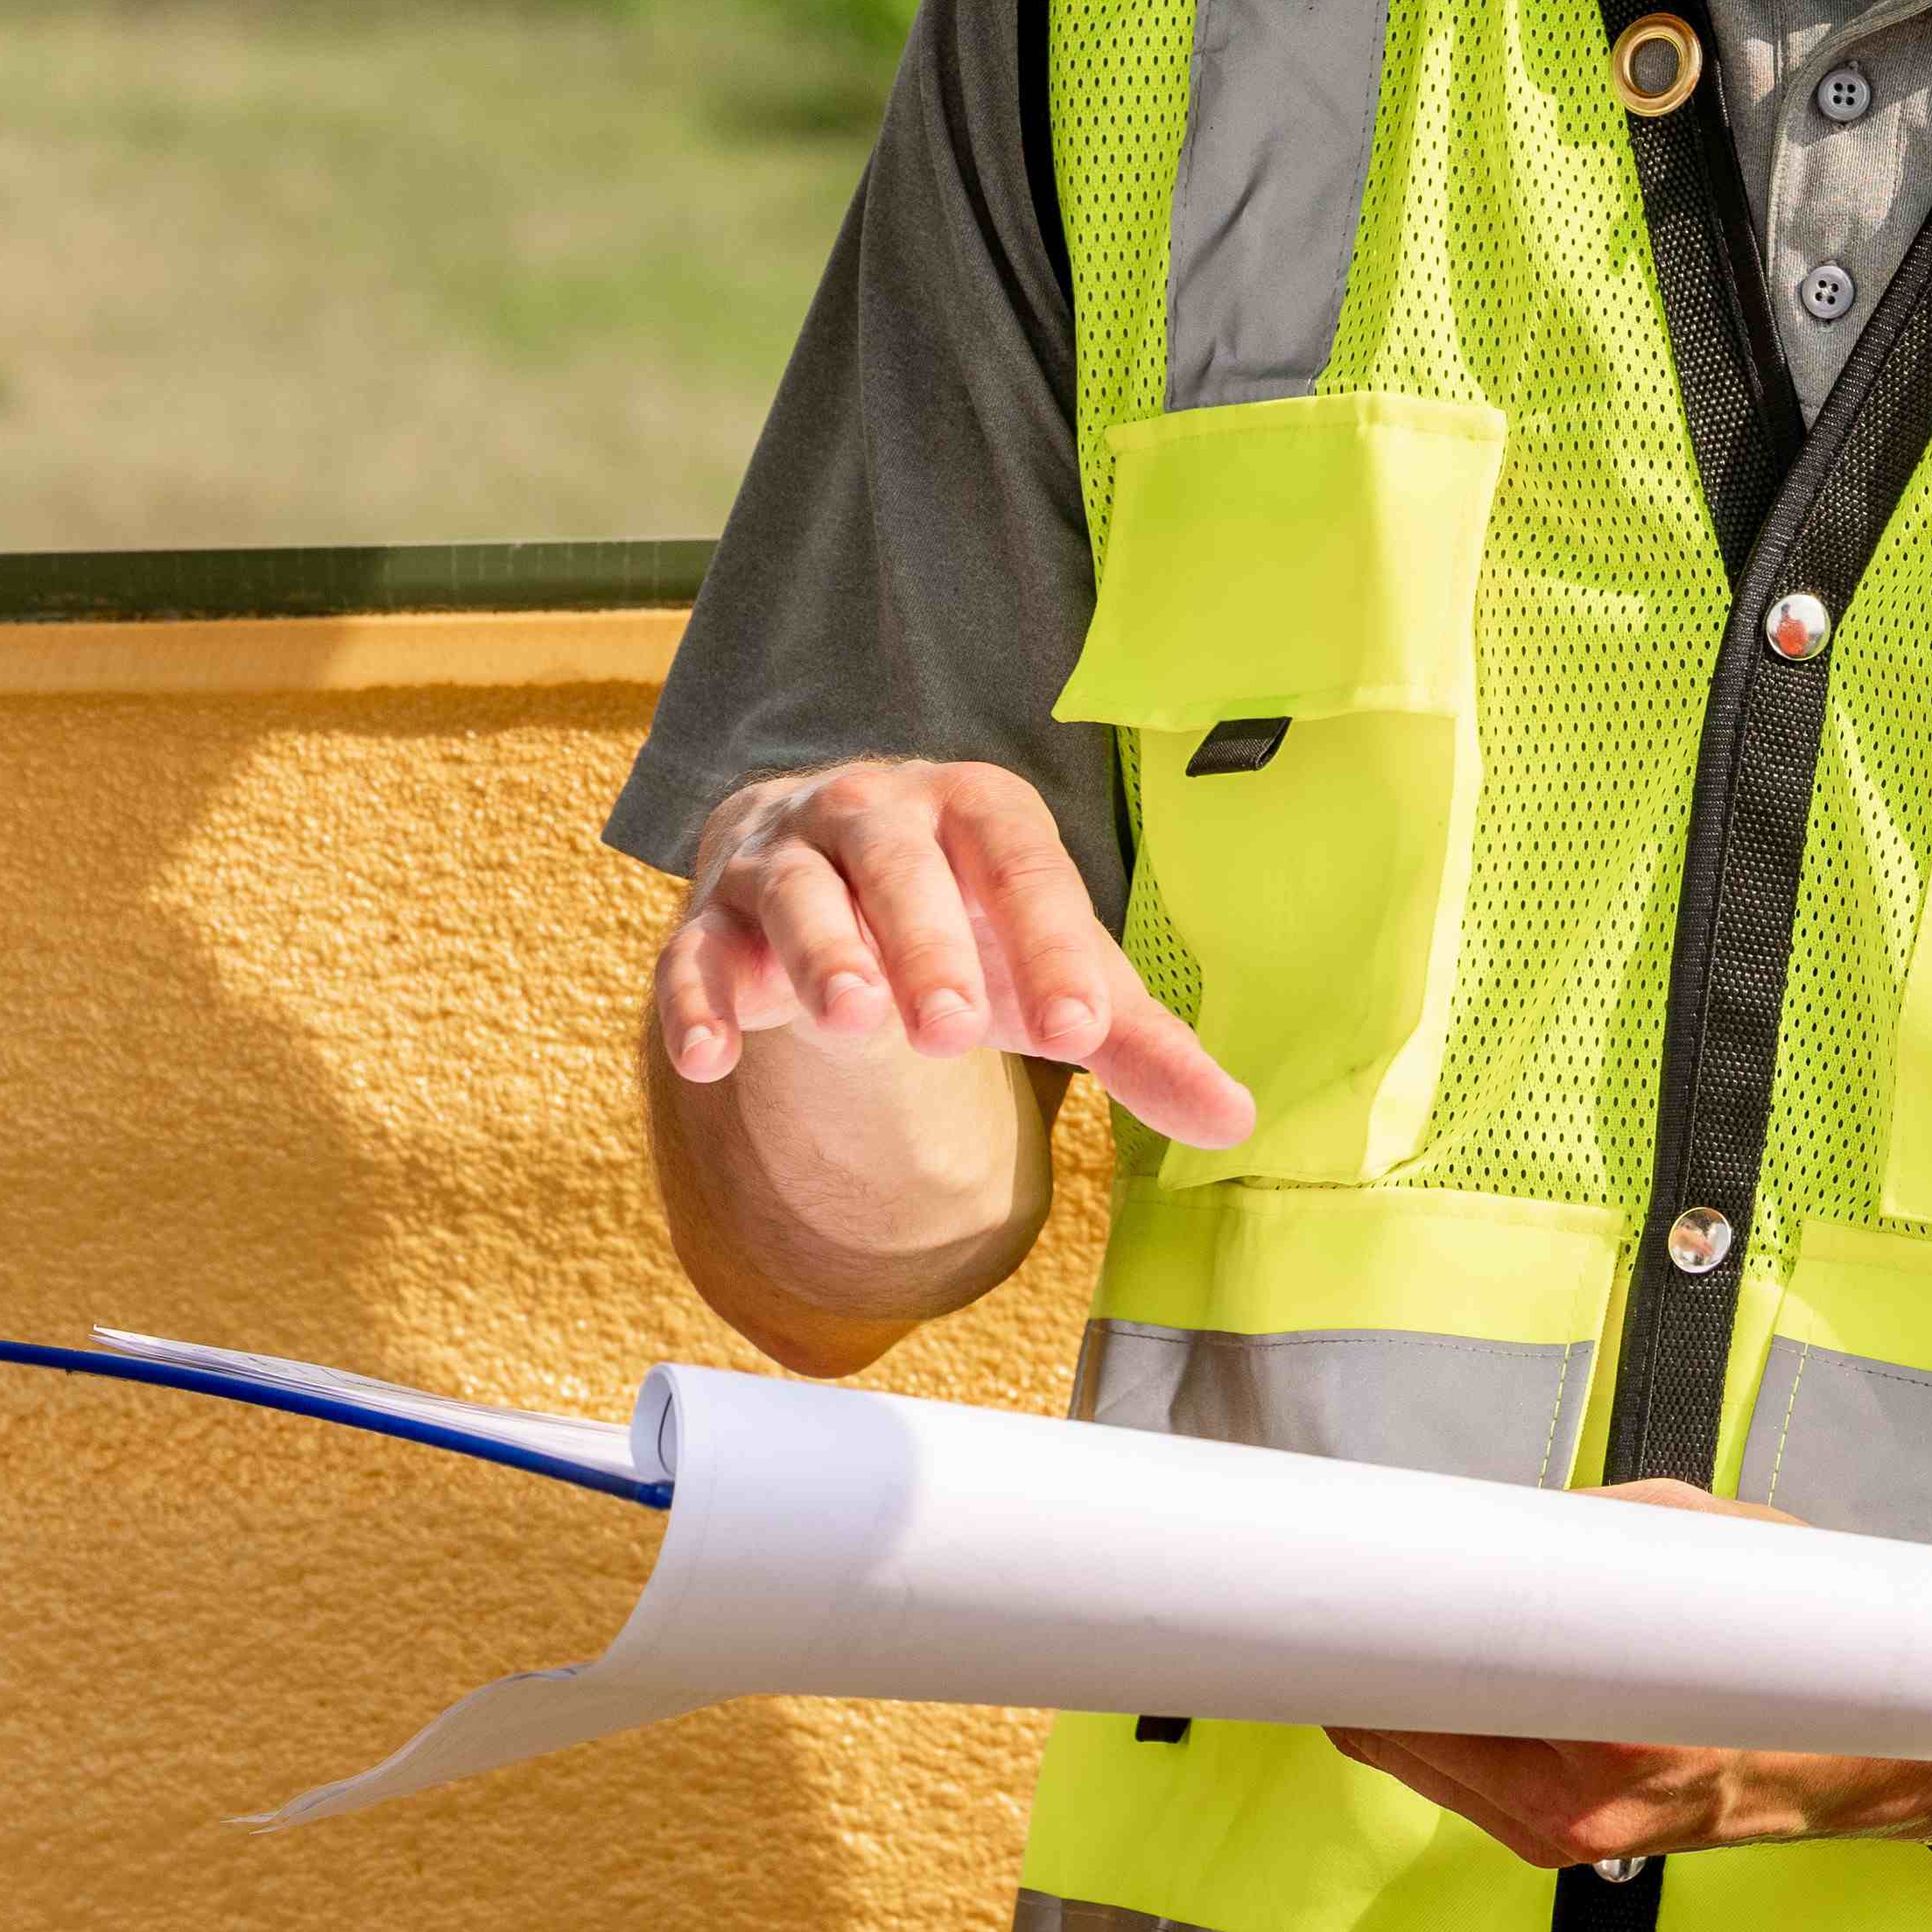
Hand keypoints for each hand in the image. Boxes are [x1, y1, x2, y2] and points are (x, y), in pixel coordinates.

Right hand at [654, 756, 1254, 1148]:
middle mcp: (873, 812)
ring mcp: (783, 859)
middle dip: (925, 940)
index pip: (1021, 862)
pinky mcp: (710, 919)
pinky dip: (696, 998)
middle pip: (897, 861)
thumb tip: (1237, 1121)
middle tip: (955, 1030)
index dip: (1051, 940)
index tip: (1084, 1029)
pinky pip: (694, 951)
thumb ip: (1133, 1040)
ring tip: (852, 1022)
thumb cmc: (961, 923)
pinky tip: (711, 1060)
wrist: (828, 877)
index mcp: (976, 811)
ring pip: (795, 890)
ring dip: (819, 951)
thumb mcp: (1045, 971)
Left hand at [1329, 1485, 1931, 1867]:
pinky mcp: (1575, 1842)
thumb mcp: (1713, 1549)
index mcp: (1615, 1743)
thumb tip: (1516, 1516)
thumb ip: (1601, 1531)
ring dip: (1413, 1697)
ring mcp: (1572, 1837)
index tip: (1350, 1591)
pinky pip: (1475, 1784)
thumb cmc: (1812, 1660)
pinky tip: (1460, 1682)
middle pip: (1414, 1736)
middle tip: (1371, 1591)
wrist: (1878, 1756)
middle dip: (1386, 1662)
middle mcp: (1581, 1809)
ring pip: (1435, 1763)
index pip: (1441, 1700)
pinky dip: (1454, 1731)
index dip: (1380, 1644)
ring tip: (1411, 1626)